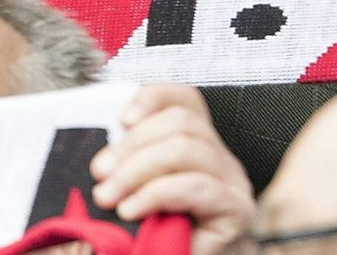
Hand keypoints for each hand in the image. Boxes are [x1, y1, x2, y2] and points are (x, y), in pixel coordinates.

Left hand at [90, 85, 254, 254]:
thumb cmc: (163, 238)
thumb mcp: (141, 194)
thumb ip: (129, 169)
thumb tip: (101, 162)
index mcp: (199, 146)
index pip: (185, 100)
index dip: (152, 98)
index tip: (120, 119)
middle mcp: (221, 159)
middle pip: (181, 121)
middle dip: (132, 144)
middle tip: (100, 173)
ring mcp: (233, 184)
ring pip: (186, 149)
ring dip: (137, 169)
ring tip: (109, 197)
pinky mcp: (237, 211)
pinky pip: (196, 187)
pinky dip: (155, 194)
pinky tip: (131, 211)